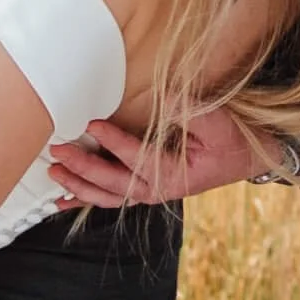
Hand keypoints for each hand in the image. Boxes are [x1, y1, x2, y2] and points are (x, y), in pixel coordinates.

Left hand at [48, 107, 274, 208]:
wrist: (245, 159)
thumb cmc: (232, 141)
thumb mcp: (220, 124)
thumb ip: (193, 114)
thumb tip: (165, 100)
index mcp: (175, 175)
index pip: (138, 158)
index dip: (114, 142)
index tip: (93, 123)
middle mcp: (158, 189)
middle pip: (114, 182)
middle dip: (83, 167)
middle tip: (59, 151)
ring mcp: (149, 191)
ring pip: (107, 195)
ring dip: (78, 185)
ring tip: (54, 171)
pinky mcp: (144, 187)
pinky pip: (111, 198)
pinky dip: (85, 198)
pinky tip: (62, 199)